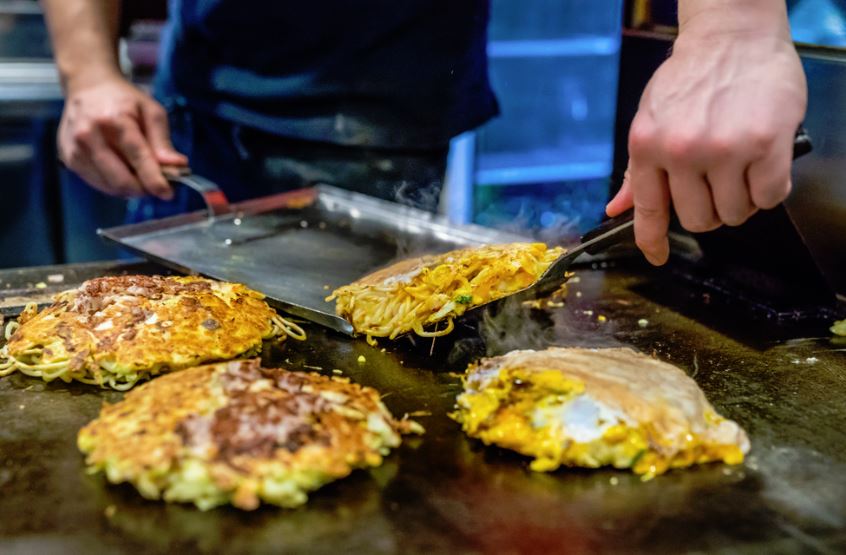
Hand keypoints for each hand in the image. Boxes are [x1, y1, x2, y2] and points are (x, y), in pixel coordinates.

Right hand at [58, 75, 187, 199]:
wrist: (88, 87)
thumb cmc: (124, 100)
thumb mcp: (152, 112)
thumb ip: (163, 141)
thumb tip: (178, 166)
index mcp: (114, 120)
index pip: (137, 158)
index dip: (154, 180)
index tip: (168, 194)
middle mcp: (89, 135)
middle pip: (121, 180)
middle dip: (144, 188)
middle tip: (158, 184)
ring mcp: (75, 148)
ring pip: (110, 187)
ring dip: (131, 188)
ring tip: (141, 174)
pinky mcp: (69, 158)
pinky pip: (98, 184)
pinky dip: (115, 184)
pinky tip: (123, 170)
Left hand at [606, 30, 806, 264]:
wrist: (732, 36)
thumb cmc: (691, 78)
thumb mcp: (651, 119)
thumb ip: (637, 170)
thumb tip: (616, 209)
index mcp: (647, 146)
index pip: (647, 210)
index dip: (651, 241)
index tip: (656, 257)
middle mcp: (681, 151)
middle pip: (697, 219)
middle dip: (710, 210)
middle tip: (718, 184)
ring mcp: (723, 149)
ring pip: (734, 213)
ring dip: (741, 200)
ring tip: (741, 168)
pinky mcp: (765, 144)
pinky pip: (769, 197)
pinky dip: (770, 189)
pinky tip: (764, 164)